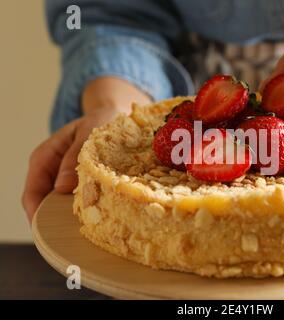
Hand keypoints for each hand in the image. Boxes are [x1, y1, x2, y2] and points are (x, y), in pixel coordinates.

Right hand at [22, 77, 150, 221]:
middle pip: (44, 204)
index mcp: (45, 158)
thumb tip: (61, 187)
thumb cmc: (100, 120)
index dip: (36, 214)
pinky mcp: (79, 184)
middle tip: (71, 240)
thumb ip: (74, 156)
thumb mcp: (89, 132)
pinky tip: (96, 220)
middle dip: (54, 222)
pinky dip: (82, 211)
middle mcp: (50, 171)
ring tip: (86, 233)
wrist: (112, 116)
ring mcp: (64, 179)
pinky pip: (75, 201)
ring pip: (59, 206)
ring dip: (69, 219)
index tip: (48, 231)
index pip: (32, 192)